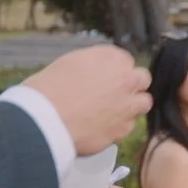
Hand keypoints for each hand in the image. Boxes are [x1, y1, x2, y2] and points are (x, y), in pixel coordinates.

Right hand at [22, 44, 151, 154]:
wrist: (44, 118)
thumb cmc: (47, 87)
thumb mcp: (69, 64)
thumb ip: (93, 67)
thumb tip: (98, 74)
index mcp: (112, 58)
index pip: (125, 61)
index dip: (115, 71)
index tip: (105, 78)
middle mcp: (127, 79)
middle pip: (142, 79)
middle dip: (130, 85)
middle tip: (114, 93)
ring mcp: (129, 105)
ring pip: (144, 103)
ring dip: (132, 105)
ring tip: (113, 111)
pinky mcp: (123, 129)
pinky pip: (128, 126)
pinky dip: (118, 126)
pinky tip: (102, 128)